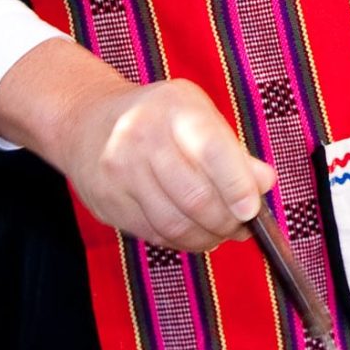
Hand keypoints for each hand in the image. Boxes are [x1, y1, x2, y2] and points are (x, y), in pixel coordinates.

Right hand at [0, 42, 274, 252]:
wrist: (85, 121)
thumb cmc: (157, 118)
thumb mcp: (198, 115)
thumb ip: (233, 151)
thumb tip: (265, 183)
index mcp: (175, 108)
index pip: (212, 151)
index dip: (237, 186)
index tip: (252, 210)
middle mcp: (142, 137)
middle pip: (195, 197)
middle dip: (226, 221)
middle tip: (242, 226)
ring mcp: (120, 172)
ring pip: (174, 223)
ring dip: (207, 237)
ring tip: (221, 233)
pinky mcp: (107, 202)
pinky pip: (154, 234)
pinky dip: (182, 241)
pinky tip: (193, 233)